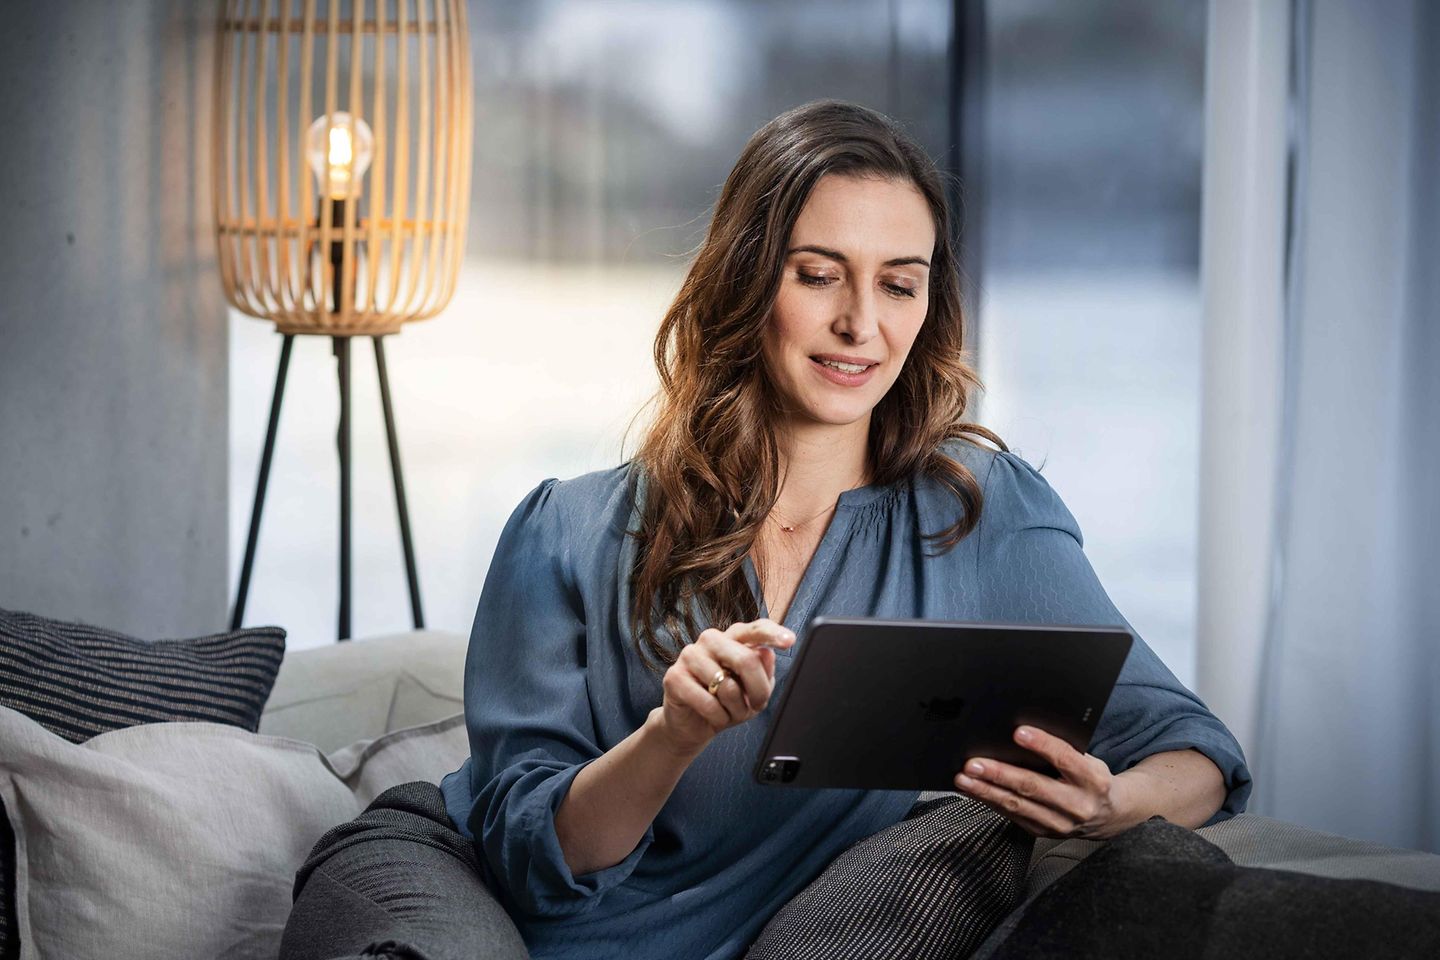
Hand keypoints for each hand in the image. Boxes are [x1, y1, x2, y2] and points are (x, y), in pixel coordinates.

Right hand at [650, 619, 795, 755]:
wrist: (693, 726)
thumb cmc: (726, 703)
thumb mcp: (754, 691)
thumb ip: (764, 672)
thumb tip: (767, 653)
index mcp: (733, 638)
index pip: (755, 629)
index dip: (772, 634)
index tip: (790, 641)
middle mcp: (711, 640)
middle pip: (745, 660)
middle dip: (758, 691)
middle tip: (757, 705)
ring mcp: (690, 655)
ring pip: (727, 686)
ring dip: (735, 709)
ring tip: (728, 711)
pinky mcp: (674, 676)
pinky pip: (708, 702)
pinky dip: (718, 717)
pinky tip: (713, 716)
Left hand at [954, 726, 1138, 839]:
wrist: (1111, 816)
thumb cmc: (1092, 779)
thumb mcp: (1088, 761)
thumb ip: (1063, 750)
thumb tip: (1022, 731)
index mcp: (1092, 780)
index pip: (1065, 759)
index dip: (1042, 745)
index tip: (1018, 732)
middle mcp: (1077, 805)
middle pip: (1033, 787)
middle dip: (999, 774)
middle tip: (972, 763)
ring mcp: (1060, 824)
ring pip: (1017, 805)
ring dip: (986, 791)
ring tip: (964, 779)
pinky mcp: (1044, 833)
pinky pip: (1013, 816)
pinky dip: (990, 802)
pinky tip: (974, 791)